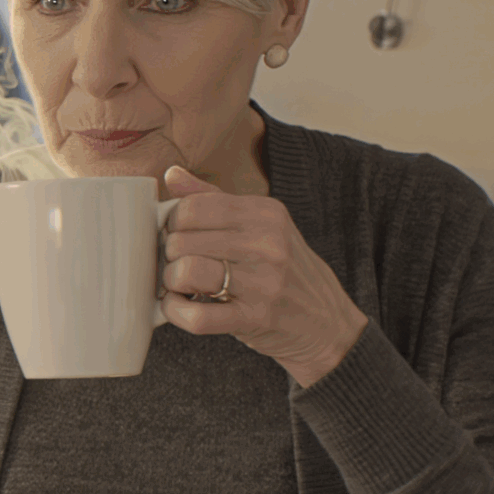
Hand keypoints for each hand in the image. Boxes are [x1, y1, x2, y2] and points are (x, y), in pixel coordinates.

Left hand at [160, 166, 367, 387]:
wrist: (325, 320)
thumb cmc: (281, 269)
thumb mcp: (258, 225)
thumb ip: (212, 199)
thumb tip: (171, 174)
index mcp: (264, 213)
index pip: (191, 207)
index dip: (172, 224)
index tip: (178, 237)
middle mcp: (267, 243)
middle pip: (182, 240)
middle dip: (169, 255)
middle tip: (179, 265)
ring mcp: (264, 282)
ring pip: (186, 272)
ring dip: (171, 283)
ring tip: (181, 286)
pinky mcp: (256, 318)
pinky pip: (197, 317)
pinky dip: (176, 312)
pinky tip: (179, 307)